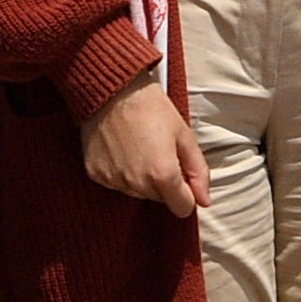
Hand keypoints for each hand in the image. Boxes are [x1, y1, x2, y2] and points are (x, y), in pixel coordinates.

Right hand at [78, 79, 204, 218]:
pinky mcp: (95, 174)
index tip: (184, 177)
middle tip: (162, 153)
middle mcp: (136, 183)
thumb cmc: (151, 109)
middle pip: (160, 200)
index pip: (182, 208)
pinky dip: (123, 173)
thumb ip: (198, 171)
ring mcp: (113, 180)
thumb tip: (204, 200)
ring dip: (144, 180)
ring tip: (142, 148)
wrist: (112, 92)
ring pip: (138, 193)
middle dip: (166, 184)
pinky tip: (124, 150)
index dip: (188, 195)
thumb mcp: (185, 136)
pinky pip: (117, 184)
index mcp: (163, 175)